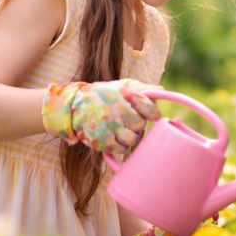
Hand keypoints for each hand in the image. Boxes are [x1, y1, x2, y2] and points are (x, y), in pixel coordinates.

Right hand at [42, 79, 160, 153]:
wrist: (73, 105)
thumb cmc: (104, 94)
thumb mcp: (122, 85)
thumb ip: (142, 88)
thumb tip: (161, 91)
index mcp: (124, 96)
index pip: (149, 108)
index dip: (152, 113)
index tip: (152, 115)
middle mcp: (117, 111)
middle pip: (140, 126)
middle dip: (137, 126)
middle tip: (129, 122)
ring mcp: (108, 126)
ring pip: (131, 140)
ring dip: (129, 137)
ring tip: (121, 130)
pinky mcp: (99, 140)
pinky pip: (119, 149)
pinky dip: (120, 147)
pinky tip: (115, 139)